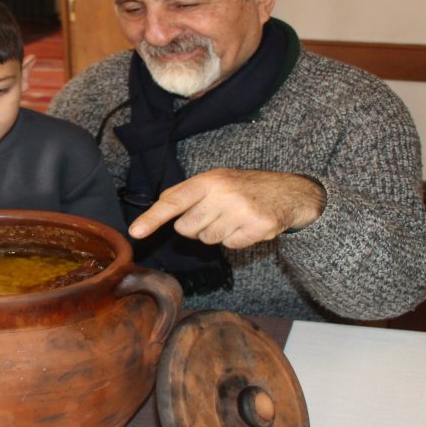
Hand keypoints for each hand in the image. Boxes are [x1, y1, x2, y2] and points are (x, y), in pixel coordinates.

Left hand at [128, 169, 324, 248]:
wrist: (289, 193)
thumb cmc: (244, 188)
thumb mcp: (216, 180)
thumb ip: (189, 194)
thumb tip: (160, 210)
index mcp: (209, 180)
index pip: (174, 200)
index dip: (153, 218)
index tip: (136, 232)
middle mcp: (223, 194)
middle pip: (186, 228)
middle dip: (195, 226)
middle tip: (215, 213)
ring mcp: (240, 211)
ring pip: (206, 239)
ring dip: (216, 233)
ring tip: (233, 217)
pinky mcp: (256, 227)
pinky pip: (229, 246)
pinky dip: (235, 240)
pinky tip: (246, 226)